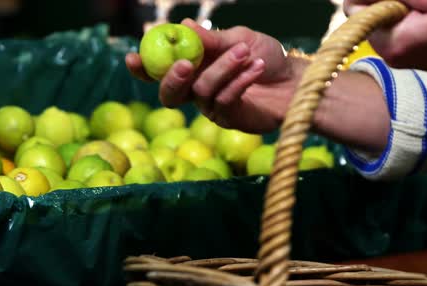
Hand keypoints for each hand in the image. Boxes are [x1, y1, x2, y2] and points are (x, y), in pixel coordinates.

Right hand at [126, 19, 304, 132]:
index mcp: (193, 67)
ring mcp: (211, 107)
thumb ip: (213, 39)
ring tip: (245, 53)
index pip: (158, 71)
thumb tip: (185, 26)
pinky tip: (257, 69)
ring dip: (223, 68)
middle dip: (172, 78)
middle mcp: (196, 90)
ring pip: (201, 91)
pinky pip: (225, 100)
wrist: (294, 81)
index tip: (132, 57)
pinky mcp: (229, 119)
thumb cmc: (266, 57)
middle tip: (186, 63)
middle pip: (169, 94)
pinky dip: (239, 81)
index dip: (142, 68)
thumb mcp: (240, 39)